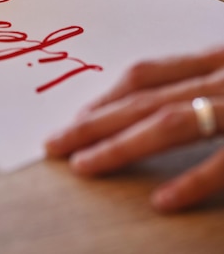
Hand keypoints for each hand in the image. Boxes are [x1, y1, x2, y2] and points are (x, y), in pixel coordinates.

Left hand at [45, 47, 223, 212]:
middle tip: (55, 143)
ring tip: (83, 164)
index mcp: (214, 59)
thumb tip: (155, 103)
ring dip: (121, 145)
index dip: (106, 97)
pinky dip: (191, 181)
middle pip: (143, 100)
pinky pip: (222, 163)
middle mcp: (219, 78)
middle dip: (94, 123)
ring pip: (169, 123)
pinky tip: (160, 201)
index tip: (75, 118)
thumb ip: (201, 83)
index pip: (146, 75)